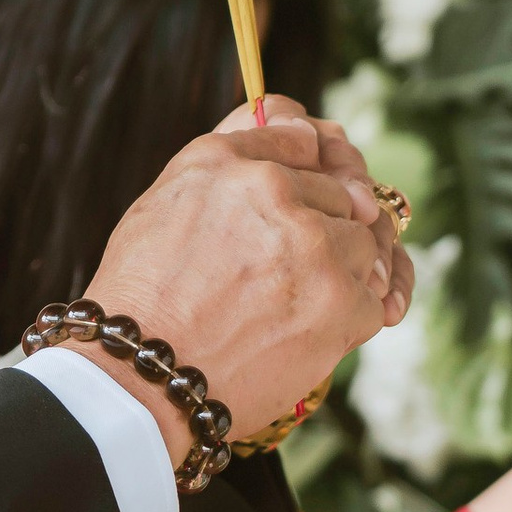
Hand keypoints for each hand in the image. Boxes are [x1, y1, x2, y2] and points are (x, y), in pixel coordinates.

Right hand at [81, 95, 408, 451]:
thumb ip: (227, 162)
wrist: (139, 380)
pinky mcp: (341, 301)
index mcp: (222, 160)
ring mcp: (312, 244)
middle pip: (339, 193)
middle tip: (280, 278)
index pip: (299, 135)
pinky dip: (346, 321)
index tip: (303, 202)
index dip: (309, 170)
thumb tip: (303, 130)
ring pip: (363, 243)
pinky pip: (372, 298)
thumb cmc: (142, 301)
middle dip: (322, 230)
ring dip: (338, 275)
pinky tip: (302, 336)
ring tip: (286, 310)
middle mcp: (272, 189)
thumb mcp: (162, 206)